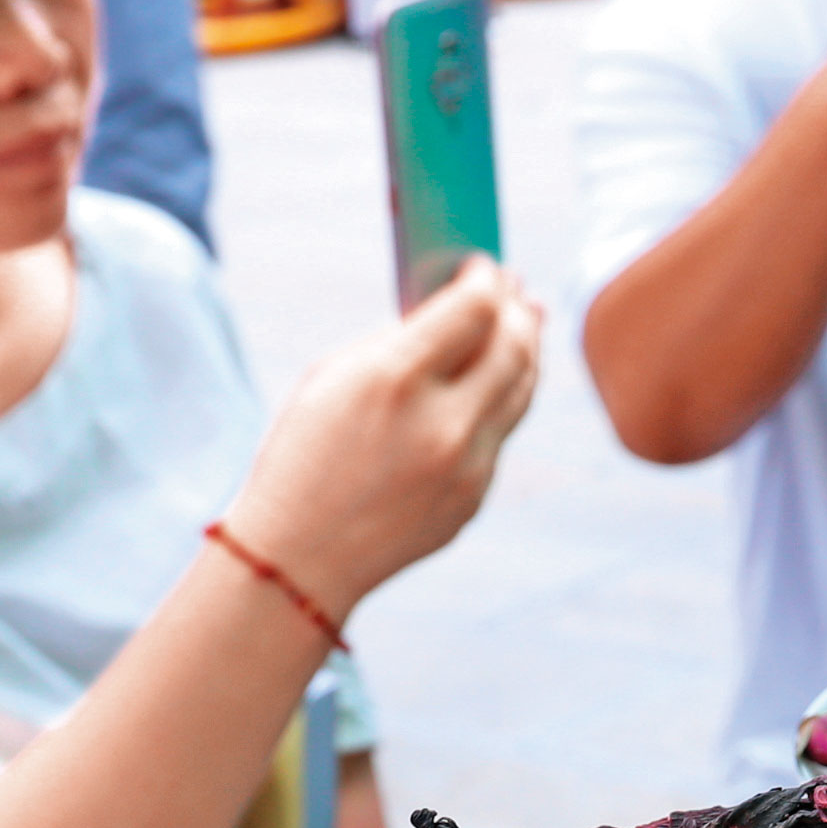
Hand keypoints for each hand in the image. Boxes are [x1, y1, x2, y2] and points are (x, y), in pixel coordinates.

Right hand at [223, 257, 544, 613]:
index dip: (486, 279)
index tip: (482, 267)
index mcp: (394, 379)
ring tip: (527, 322)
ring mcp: (467, 467)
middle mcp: (442, 423)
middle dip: (516, 308)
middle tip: (513, 288)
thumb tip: (456, 312)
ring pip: (521, 390)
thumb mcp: (333, 379)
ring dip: (527, 349)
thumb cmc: (302, 457)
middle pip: (513, 345)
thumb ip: (398, 342)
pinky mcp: (475, 498)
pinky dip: (505, 397)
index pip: (474, 308)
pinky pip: (502, 433)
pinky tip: (501, 378)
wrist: (298, 560)